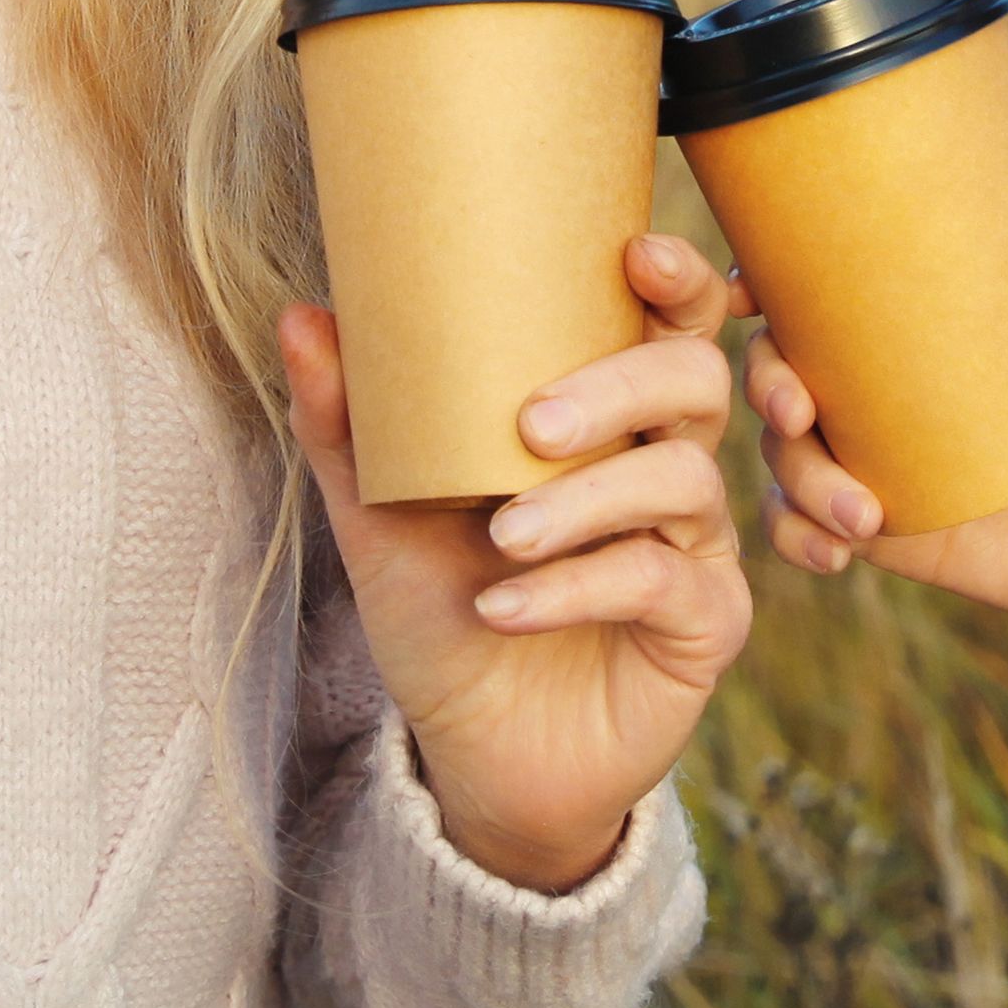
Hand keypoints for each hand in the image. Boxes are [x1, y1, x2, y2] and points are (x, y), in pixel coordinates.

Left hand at [281, 231, 751, 896]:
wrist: (473, 753)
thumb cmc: (443, 613)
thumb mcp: (381, 517)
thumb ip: (348, 422)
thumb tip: (304, 315)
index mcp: (606, 417)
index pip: (669, 324)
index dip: (676, 280)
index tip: (637, 253)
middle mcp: (663, 465)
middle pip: (695, 380)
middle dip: (619, 385)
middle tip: (534, 422)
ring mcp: (693, 545)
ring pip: (680, 478)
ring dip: (583, 500)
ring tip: (503, 537)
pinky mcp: (704, 626)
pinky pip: (663, 581)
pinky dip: (576, 588)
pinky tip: (503, 606)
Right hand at [753, 235, 1007, 683]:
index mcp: (947, 317)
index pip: (834, 280)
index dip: (766, 274)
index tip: (747, 285)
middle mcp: (902, 383)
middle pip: (784, 362)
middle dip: (763, 380)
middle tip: (800, 412)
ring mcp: (895, 460)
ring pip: (787, 450)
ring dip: (793, 473)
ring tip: (860, 515)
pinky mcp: (903, 535)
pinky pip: (814, 529)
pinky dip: (800, 536)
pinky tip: (836, 553)